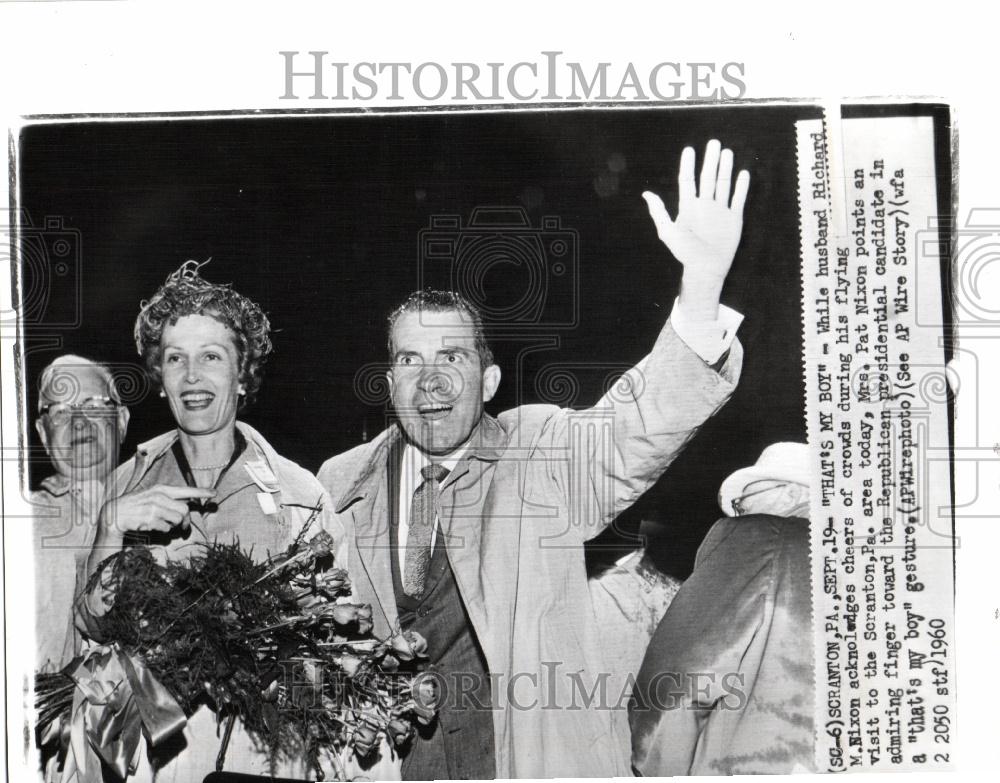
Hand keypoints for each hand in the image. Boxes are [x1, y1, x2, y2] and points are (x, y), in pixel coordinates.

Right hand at [97, 484, 215, 540]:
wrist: (114, 515)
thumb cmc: (135, 507)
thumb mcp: (151, 498)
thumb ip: (168, 500)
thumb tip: (186, 507)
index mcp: (160, 489)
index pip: (185, 490)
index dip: (201, 492)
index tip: (214, 493)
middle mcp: (158, 496)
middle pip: (184, 510)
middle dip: (186, 521)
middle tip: (183, 527)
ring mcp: (154, 508)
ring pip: (177, 520)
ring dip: (173, 526)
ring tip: (163, 526)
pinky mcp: (150, 519)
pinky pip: (166, 528)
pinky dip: (163, 531)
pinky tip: (153, 527)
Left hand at [643, 139, 749, 320]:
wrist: (705, 269)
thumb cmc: (685, 252)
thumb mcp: (668, 232)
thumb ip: (659, 213)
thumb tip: (646, 194)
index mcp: (688, 206)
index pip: (688, 181)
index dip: (688, 166)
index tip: (689, 149)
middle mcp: (704, 205)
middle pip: (708, 178)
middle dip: (710, 160)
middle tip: (714, 143)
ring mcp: (720, 211)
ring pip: (723, 184)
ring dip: (725, 168)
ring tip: (727, 152)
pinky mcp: (734, 218)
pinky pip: (738, 199)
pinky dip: (741, 187)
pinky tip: (743, 173)